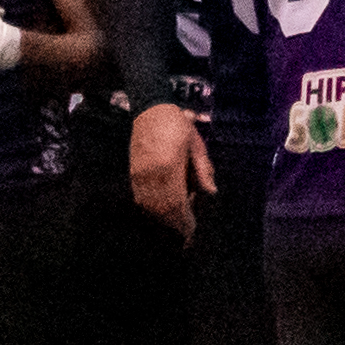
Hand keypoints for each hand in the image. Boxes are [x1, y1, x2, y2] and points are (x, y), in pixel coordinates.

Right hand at [126, 103, 208, 234]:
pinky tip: (160, 212)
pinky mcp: (133, 173)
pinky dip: (151, 209)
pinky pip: (140, 198)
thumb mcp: (196, 144)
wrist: (151, 109)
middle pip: (162, 208)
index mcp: (170, 166)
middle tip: (184, 234)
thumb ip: (203, 169)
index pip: (176, 201)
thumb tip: (211, 192)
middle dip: (173, 223)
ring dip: (162, 219)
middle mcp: (152, 173)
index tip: (192, 229)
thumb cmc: (178, 126)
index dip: (184, 219)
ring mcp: (139, 174)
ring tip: (174, 225)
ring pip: (149, 206)